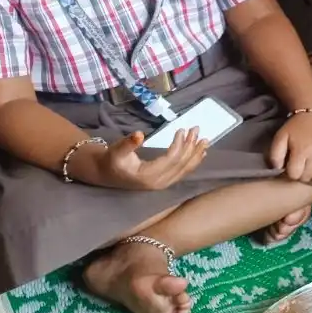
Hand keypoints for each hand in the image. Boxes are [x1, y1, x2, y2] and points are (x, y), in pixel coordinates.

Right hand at [82, 129, 207, 190]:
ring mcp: (163, 184)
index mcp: (148, 176)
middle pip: (181, 163)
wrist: (107, 174)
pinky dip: (193, 162)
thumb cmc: (112, 160)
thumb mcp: (116, 151)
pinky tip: (201, 153)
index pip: (171, 159)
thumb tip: (139, 134)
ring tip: (204, 140)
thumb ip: (128, 144)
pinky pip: (183, 172)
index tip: (182, 130)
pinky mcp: (165, 182)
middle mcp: (159, 182)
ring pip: (185, 169)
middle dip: (191, 146)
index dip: (179, 145)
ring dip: (196, 154)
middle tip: (196, 129)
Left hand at [269, 113, 311, 182]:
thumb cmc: (295, 126)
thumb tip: (278, 169)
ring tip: (309, 165)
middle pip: (307, 177)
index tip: (290, 166)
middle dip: (301, 174)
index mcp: (301, 150)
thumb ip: (275, 155)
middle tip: (299, 165)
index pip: (295, 175)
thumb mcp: (280, 138)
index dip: (290, 172)